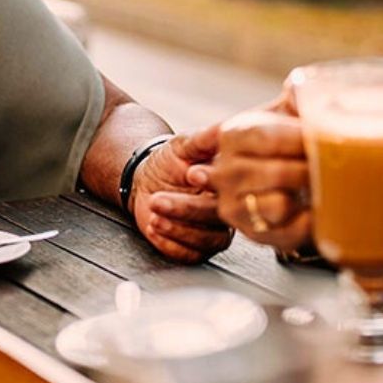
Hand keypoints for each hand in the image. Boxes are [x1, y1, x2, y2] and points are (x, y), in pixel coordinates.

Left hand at [131, 126, 233, 262]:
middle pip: (217, 218)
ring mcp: (215, 231)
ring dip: (177, 230)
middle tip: (158, 200)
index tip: (190, 174)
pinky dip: (170, 245)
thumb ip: (206, 138)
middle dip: (185, 210)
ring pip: (206, 241)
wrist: (147, 180)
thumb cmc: (170, 161)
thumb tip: (226, 127)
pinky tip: (154, 229)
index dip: (212, 184)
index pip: (234, 190)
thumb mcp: (185, 144)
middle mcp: (229, 210)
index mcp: (232, 185)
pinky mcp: (198, 248)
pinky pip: (191, 255)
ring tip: (153, 215)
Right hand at [205, 94, 310, 250]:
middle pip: (276, 172)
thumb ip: (297, 97)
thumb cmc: (284, 142)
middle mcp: (226, 171)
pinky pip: (290, 231)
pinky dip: (312, 220)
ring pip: (279, 204)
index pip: (266, 138)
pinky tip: (319, 206)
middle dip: (312, 168)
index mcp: (233, 134)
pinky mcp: (254, 233)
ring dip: (309, 194)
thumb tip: (299, 87)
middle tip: (338, 163)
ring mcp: (236, 205)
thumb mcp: (286, 114)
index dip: (300, 139)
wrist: (274, 180)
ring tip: (324, 183)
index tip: (325, 138)